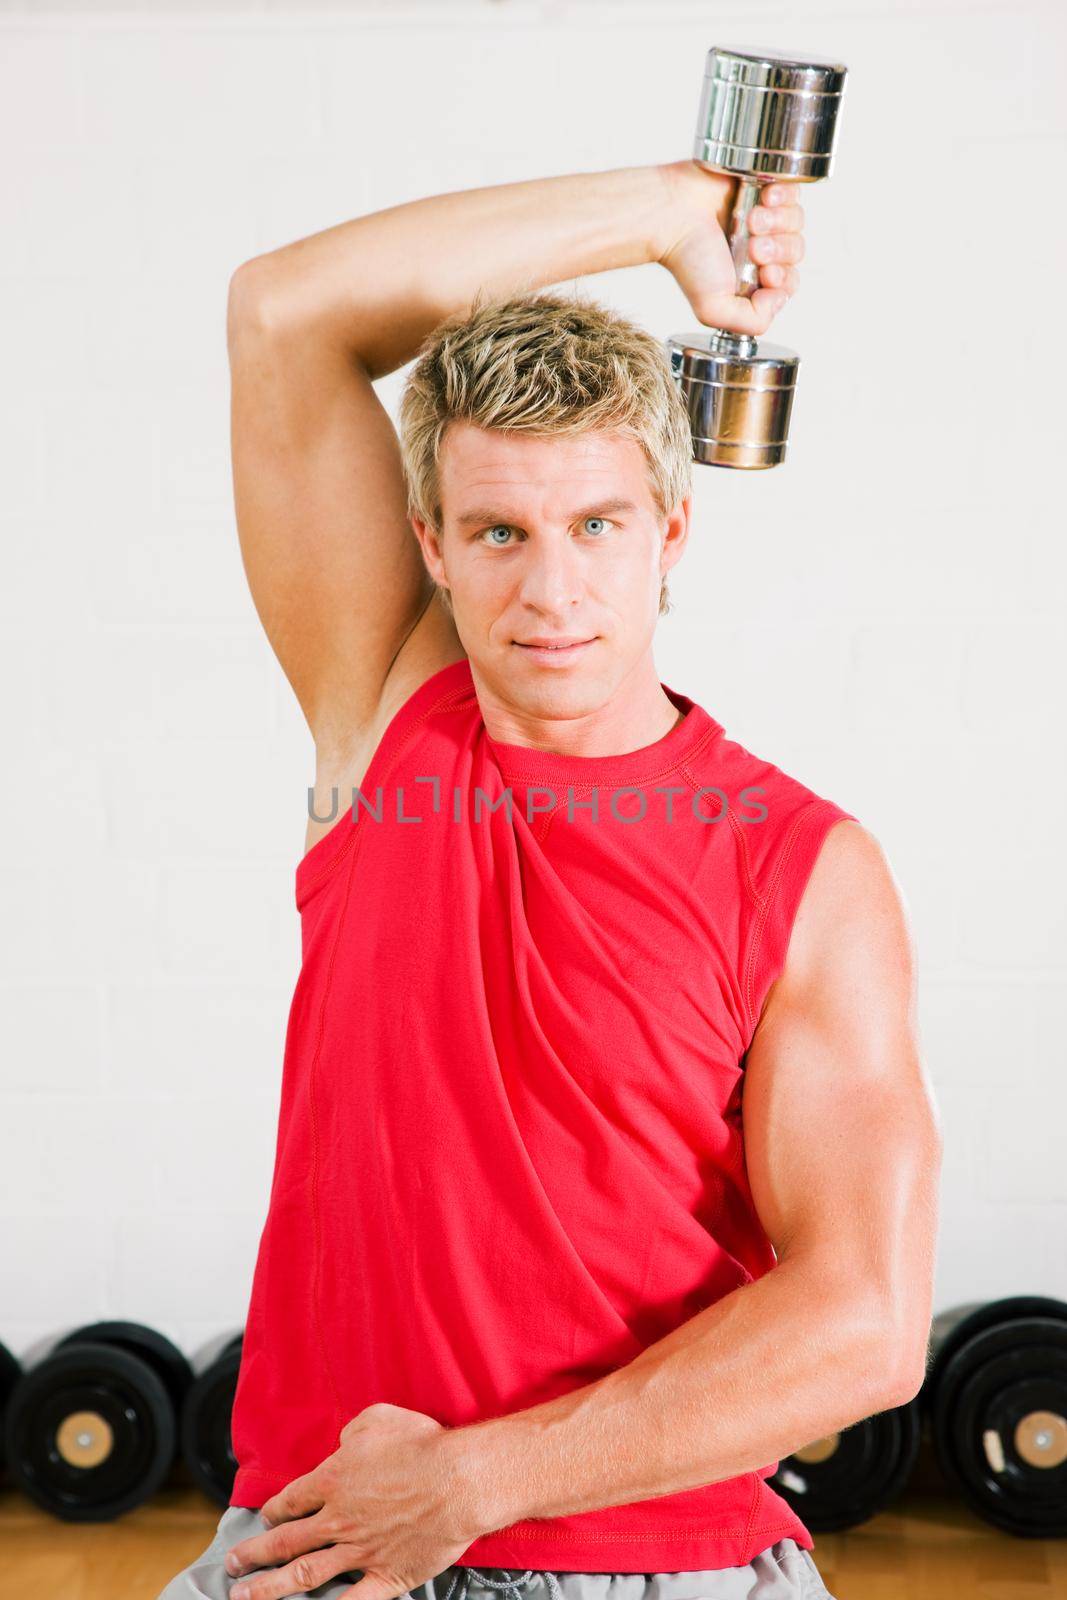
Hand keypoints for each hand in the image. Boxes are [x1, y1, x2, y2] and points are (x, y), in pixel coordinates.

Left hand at [223, 1403, 480, 1599]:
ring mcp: (359, 1551)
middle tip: (233, 1564)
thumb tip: (342, 1445)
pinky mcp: (385, 1575)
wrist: (458, 1480)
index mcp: (333, 1481)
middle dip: (255, 1553)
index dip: (273, 1510)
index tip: (264, 1517)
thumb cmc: (422, 1445)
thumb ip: (351, 1434)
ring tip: (246, 1596)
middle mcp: (338, 1519)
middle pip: (285, 1541)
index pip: (291, 1500)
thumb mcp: (378, 1419)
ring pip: (304, 1574)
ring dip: (270, 1588)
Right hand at [655, 158, 805, 336]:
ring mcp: (763, 218)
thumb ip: (751, 322)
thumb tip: (778, 301)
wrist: (672, 215)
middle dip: (778, 250)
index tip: (764, 273)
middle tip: (752, 247)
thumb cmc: (686, 257)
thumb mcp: (714, 309)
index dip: (783, 278)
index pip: (788, 282)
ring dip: (777, 222)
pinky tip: (762, 199)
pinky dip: (782, 195)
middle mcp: (759, 249)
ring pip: (796, 222)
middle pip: (795, 252)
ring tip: (750, 220)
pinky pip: (793, 191)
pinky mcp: (763, 187)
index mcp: (751, 278)